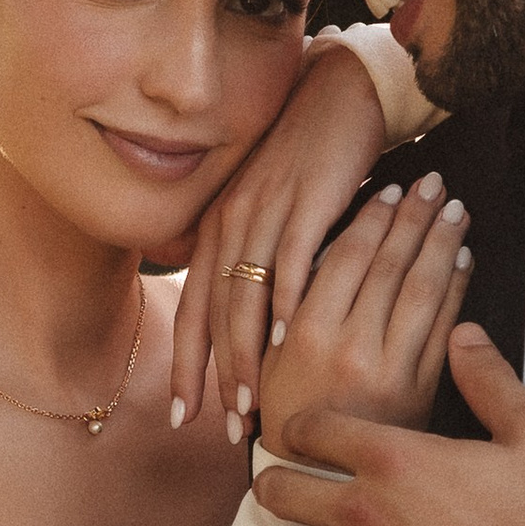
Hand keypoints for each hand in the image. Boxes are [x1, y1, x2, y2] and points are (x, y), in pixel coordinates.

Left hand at [171, 39, 388, 440]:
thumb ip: (251, 257)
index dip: (188, 365)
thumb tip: (247, 315)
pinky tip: (289, 346)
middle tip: (223, 430)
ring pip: (246, 299)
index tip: (186, 414)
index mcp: (217, 230)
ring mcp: (264, 213)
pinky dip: (287, 308)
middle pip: (213, 315)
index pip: (193, 310)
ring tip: (253, 404)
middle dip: (215, 377)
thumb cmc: (305, 159)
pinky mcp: (304, 202)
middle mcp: (230, 224)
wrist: (338, 95)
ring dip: (247, 358)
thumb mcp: (266, 210)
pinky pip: (292, 264)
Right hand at [263, 172, 471, 445]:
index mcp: (303, 334)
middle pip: (389, 266)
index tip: (390, 189)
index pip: (346, 258)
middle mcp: (348, 347)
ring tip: (456, 210)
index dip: (372, 219)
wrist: (318, 486)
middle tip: (434, 183)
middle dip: (415, 218)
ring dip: (442, 244)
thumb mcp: (270, 361)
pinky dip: (456, 290)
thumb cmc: (288, 416)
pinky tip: (463, 259)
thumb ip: (295, 309)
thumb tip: (332, 251)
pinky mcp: (419, 391)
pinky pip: (442, 329)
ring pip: (421, 291)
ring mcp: (388, 370)